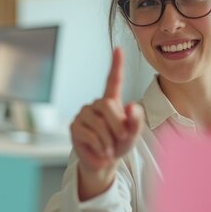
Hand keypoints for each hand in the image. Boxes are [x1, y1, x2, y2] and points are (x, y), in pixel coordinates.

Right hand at [70, 47, 144, 199]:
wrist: (104, 163)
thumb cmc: (119, 145)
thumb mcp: (133, 134)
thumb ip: (136, 120)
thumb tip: (132, 106)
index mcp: (111, 102)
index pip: (113, 80)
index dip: (116, 64)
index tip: (118, 49)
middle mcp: (96, 105)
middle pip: (108, 106)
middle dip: (118, 125)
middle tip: (122, 139)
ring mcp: (83, 115)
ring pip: (99, 123)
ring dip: (109, 140)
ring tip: (110, 148)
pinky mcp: (74, 127)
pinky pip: (90, 134)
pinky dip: (100, 146)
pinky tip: (101, 152)